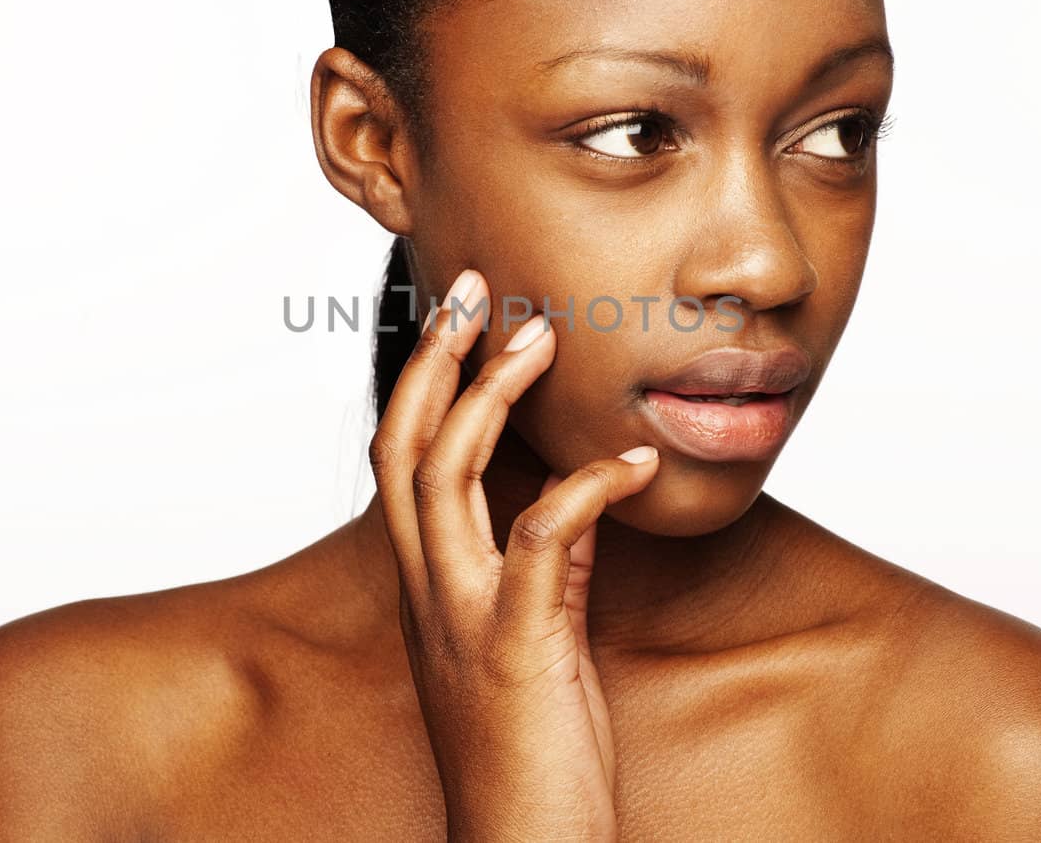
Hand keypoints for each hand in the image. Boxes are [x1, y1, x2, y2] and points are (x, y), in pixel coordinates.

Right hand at [368, 269, 658, 841]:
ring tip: (543, 340)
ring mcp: (463, 617)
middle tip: (473, 287)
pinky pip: (542, 540)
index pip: (402, 459)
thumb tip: (571, 493)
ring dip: (492, 398)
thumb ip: (546, 564)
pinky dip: (588, 486)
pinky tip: (638, 461)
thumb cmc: (531, 753)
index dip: (423, 381)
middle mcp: (429, 592)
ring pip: (446, 477)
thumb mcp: (536, 639)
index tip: (458, 315)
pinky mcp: (514, 648)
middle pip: (403, 447)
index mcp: (429, 586)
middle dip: (435, 359)